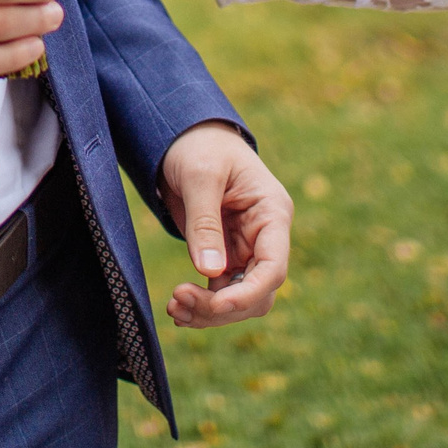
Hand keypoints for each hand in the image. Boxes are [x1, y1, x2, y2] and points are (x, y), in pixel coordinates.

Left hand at [157, 122, 290, 327]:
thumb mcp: (200, 177)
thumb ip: (205, 223)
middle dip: (221, 306)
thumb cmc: (200, 146)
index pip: (274, 267)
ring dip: (208, 311)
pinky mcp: (225, 255)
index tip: (217, 304)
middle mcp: (265, 236)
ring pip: (239, 299)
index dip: (249, 293)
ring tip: (173, 307)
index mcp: (272, 213)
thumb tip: (209, 271)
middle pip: (257, 292)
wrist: (185, 137)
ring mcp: (246, 249)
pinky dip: (200, 303)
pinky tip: (176, 307)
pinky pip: (220, 292)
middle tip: (178, 300)